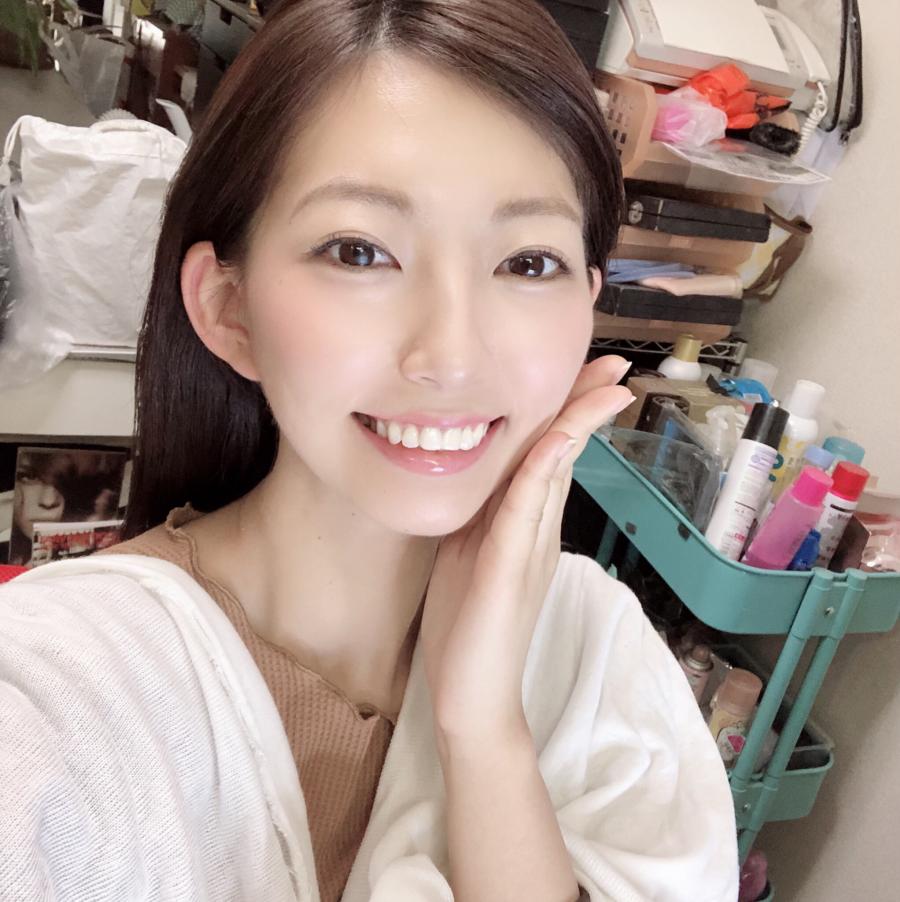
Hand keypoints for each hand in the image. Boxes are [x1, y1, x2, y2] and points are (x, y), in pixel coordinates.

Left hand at [420, 355, 634, 747]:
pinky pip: (525, 508)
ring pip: (552, 473)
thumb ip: (484, 519)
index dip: (567, 414)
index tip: (588, 376)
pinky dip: (542, 469)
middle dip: (586, 406)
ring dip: (577, 424)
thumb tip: (481, 481)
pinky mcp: (509, 568)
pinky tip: (558, 438)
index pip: (547, 458)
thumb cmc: (468, 631)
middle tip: (617, 367)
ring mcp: (529, 549)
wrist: (474, 699)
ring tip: (608, 386)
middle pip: (562, 455)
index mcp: (525, 528)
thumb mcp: (471, 558)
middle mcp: (537, 532)